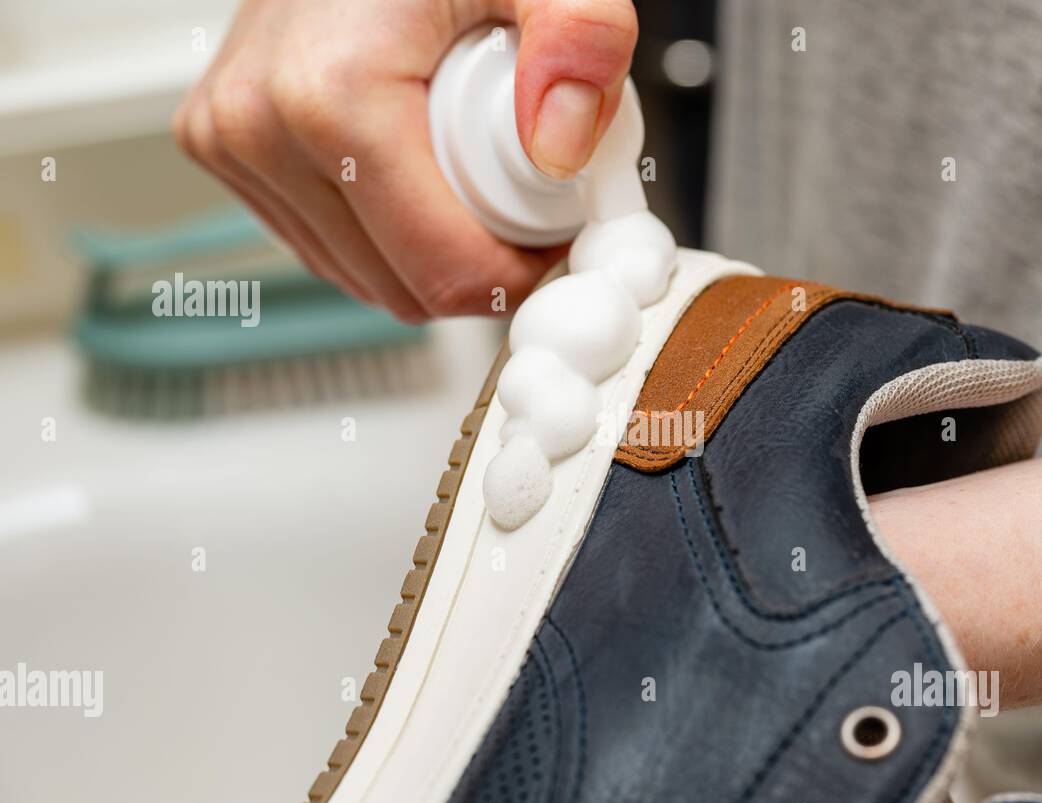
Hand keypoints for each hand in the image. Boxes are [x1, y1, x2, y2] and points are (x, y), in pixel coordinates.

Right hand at [172, 0, 637, 319]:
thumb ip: (580, 36)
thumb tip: (562, 149)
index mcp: (328, 95)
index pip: (440, 269)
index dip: (519, 273)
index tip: (560, 234)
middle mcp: (257, 127)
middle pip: (401, 288)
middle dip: (478, 262)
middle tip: (528, 193)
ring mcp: (230, 141)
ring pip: (361, 276)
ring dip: (431, 249)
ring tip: (471, 162)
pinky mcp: (223, 148)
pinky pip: (325, 244)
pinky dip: (384, 230)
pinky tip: (420, 165)